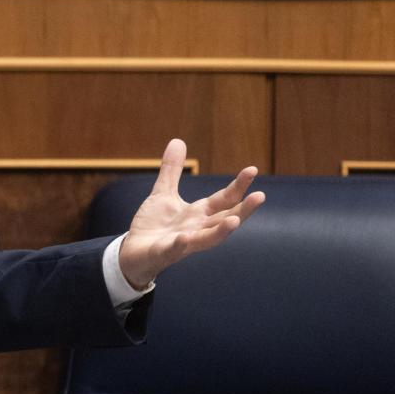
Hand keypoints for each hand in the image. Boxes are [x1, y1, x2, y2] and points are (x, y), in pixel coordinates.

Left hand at [118, 139, 263, 288]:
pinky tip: (184, 238)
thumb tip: (177, 140)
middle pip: (224, 219)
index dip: (238, 185)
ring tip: (234, 220)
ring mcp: (183, 243)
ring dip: (222, 231)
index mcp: (198, 214)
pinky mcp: (164, 253)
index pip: (224, 199)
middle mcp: (196, 229)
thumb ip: (172, 170)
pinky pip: (174, 250)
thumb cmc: (154, 226)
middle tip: (261, 196)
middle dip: (242, 210)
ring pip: (207, 239)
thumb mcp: (163, 194)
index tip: (253, 169)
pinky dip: (180, 245)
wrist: (133, 253)